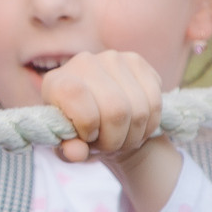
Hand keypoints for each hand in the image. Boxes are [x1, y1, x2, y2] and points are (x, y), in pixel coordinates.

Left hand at [42, 51, 185, 211]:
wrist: (105, 121)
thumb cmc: (82, 136)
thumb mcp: (70, 149)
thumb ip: (69, 152)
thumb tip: (75, 152)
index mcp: (56, 82)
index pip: (76, 95)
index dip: (88, 126)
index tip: (88, 137)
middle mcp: (82, 62)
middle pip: (115, 110)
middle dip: (115, 139)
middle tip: (109, 144)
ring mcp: (112, 58)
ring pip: (138, 109)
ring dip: (134, 134)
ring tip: (122, 138)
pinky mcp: (136, 61)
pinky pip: (155, 101)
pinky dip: (150, 124)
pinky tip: (136, 126)